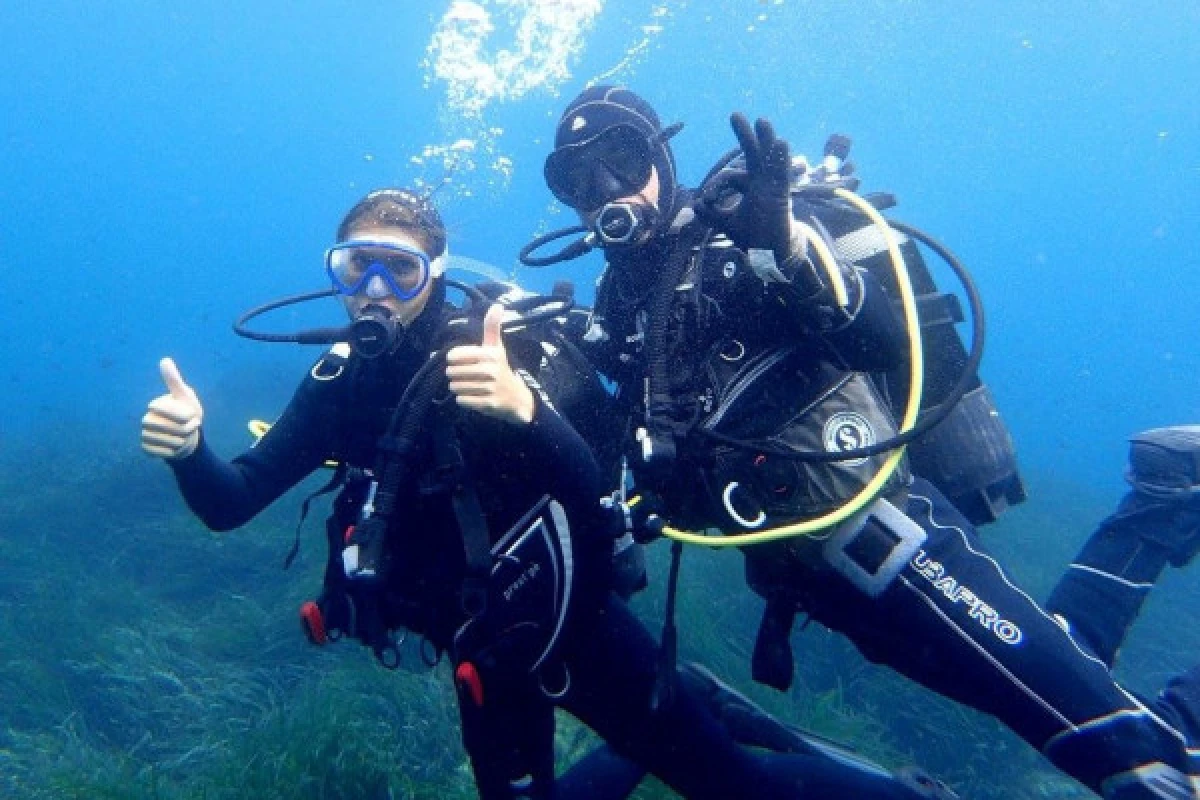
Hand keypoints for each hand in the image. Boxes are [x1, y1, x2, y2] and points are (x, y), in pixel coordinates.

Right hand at [141, 357, 203, 459]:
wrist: (187, 436)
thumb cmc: (187, 413)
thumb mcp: (185, 396)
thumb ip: (174, 380)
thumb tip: (165, 359)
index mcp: (155, 406)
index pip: (176, 413)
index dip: (188, 416)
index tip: (192, 416)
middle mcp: (146, 420)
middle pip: (174, 429)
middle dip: (188, 430)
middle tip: (191, 428)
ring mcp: (145, 435)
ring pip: (169, 442)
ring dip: (182, 442)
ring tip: (185, 438)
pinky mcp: (146, 448)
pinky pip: (161, 453)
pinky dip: (173, 452)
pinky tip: (176, 448)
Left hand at [446, 304, 535, 425]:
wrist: (517, 398)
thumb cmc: (500, 368)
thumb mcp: (496, 347)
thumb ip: (492, 327)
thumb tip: (497, 305)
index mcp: (490, 354)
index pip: (455, 355)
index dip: (453, 359)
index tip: (461, 362)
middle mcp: (491, 370)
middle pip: (453, 372)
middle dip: (455, 375)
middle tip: (466, 376)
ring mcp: (490, 388)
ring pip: (455, 387)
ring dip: (458, 388)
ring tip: (470, 386)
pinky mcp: (488, 404)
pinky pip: (462, 400)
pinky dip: (463, 400)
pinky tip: (473, 397)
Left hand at [695, 113, 793, 256]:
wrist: (766, 252)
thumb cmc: (751, 235)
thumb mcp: (726, 222)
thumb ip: (711, 214)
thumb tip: (694, 205)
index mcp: (748, 186)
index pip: (728, 177)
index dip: (715, 187)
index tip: (706, 201)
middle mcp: (760, 181)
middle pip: (752, 153)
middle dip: (744, 135)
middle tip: (734, 115)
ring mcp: (771, 185)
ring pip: (768, 157)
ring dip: (765, 139)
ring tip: (761, 121)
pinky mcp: (781, 193)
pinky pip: (782, 173)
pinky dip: (781, 159)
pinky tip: (780, 143)